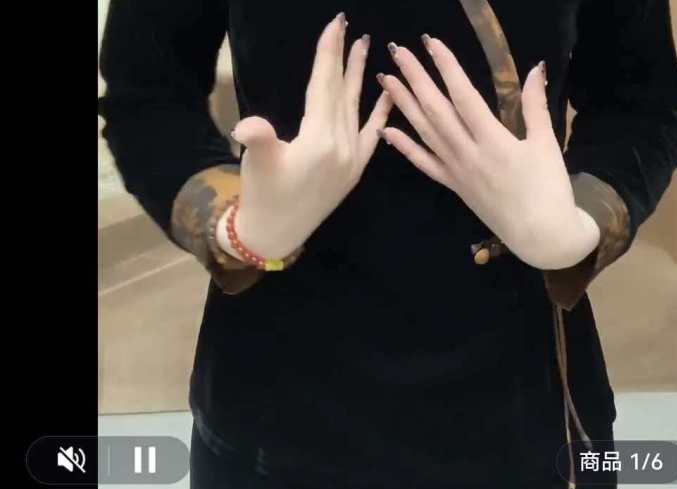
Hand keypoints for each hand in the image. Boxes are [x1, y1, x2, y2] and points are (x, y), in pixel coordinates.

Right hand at [218, 12, 393, 260]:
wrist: (277, 232)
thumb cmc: (263, 195)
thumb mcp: (257, 163)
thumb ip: (257, 139)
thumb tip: (247, 127)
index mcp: (320, 141)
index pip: (324, 86)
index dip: (328, 53)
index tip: (335, 24)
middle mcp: (343, 148)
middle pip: (343, 92)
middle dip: (345, 58)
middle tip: (350, 27)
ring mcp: (352, 161)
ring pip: (357, 109)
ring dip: (361, 78)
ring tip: (366, 48)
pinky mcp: (355, 172)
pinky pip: (372, 136)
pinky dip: (380, 115)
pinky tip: (387, 97)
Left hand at [377, 37, 599, 270]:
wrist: (541, 236)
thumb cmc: (549, 190)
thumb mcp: (547, 144)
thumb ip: (535, 106)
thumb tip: (535, 69)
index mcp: (493, 140)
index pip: (463, 96)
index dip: (446, 67)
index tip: (431, 43)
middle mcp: (468, 155)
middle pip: (436, 111)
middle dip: (416, 79)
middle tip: (397, 53)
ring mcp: (458, 173)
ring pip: (425, 134)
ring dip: (404, 106)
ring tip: (386, 81)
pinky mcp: (455, 188)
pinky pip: (425, 165)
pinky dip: (406, 148)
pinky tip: (388, 131)